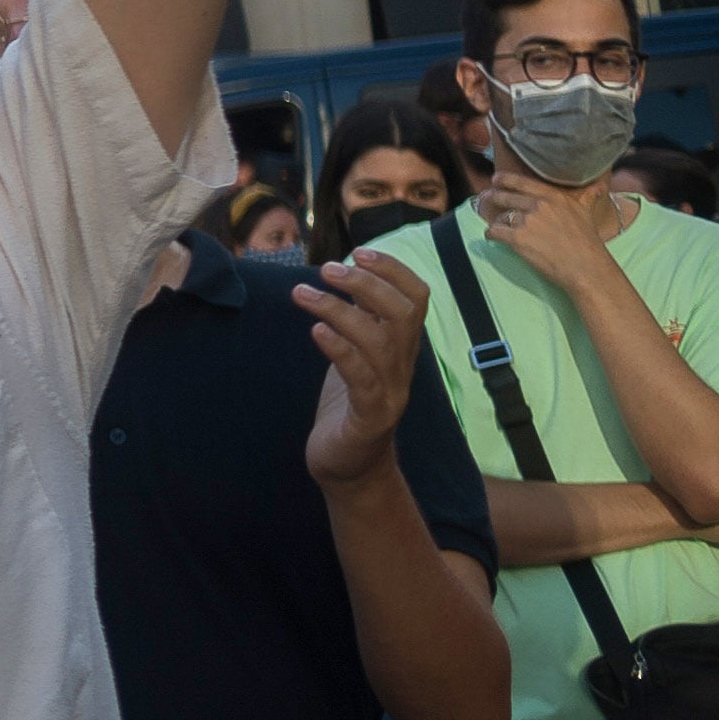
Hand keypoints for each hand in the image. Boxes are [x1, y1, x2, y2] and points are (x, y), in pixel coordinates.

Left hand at [294, 246, 429, 486]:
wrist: (350, 467)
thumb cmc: (348, 404)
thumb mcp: (355, 354)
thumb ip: (358, 320)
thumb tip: (346, 273)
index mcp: (401, 348)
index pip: (417, 299)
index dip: (394, 271)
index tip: (360, 252)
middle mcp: (403, 367)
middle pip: (402, 313)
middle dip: (366, 284)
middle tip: (326, 269)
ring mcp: (390, 393)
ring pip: (378, 341)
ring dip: (338, 310)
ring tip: (302, 294)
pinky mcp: (370, 418)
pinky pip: (361, 378)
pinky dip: (339, 350)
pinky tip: (316, 330)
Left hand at [473, 171, 627, 297]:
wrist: (586, 268)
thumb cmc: (589, 243)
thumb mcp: (587, 213)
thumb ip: (588, 197)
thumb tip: (599, 187)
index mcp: (554, 197)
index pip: (523, 182)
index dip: (505, 179)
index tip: (496, 179)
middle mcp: (539, 205)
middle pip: (505, 197)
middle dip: (493, 198)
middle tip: (486, 198)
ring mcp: (527, 221)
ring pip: (500, 216)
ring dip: (497, 221)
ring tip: (497, 225)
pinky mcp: (517, 238)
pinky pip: (495, 231)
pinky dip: (491, 234)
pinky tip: (491, 237)